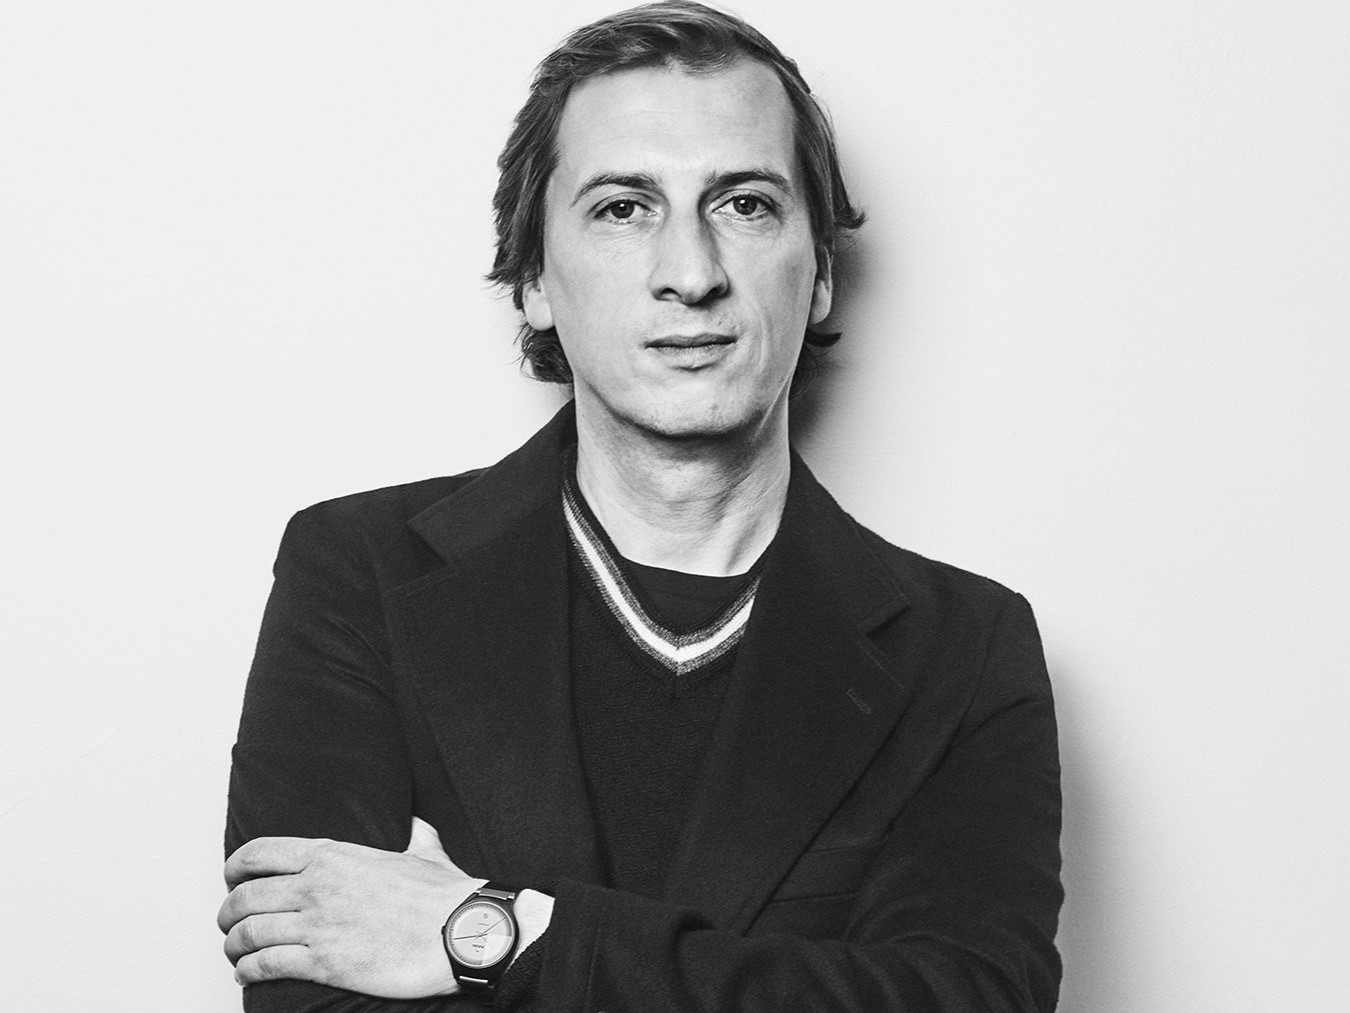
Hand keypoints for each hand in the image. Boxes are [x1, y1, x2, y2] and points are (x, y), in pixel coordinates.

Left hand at [218, 818, 484, 996]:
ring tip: (236, 952)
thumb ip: (414, 835)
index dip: (235, 868)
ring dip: (233, 945)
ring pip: (247, 933)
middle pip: (244, 896)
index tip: (232, 879)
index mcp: (333, 855)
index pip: (260, 853)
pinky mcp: (324, 962)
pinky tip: (247, 974)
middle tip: (231, 922)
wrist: (461, 931)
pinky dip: (248, 971)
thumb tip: (418, 825)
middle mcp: (317, 886)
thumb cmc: (445, 896)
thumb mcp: (426, 853)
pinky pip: (265, 965)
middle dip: (229, 913)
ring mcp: (317, 924)